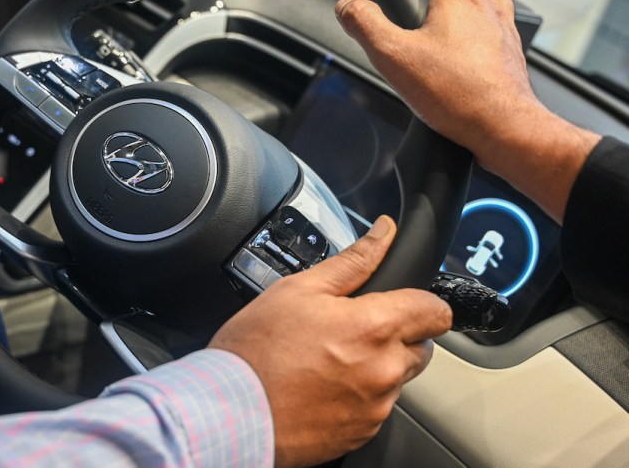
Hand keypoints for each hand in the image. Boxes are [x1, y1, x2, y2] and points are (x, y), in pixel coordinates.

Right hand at [209, 216, 450, 466]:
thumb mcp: (299, 289)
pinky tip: (320, 387)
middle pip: (421, 347)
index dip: (420, 302)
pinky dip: (357, 397)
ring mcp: (375, 407)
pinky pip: (375, 409)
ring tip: (326, 362)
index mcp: (374, 328)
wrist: (229, 410)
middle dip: (395, 335)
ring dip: (375, 368)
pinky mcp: (362, 433)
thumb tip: (383, 233)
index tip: (400, 303)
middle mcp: (384, 371)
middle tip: (349, 331)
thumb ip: (353, 260)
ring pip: (396, 379)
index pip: (436, 311)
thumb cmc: (256, 350)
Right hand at [335, 0, 598, 221]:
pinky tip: (458, 47)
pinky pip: (492, 25)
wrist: (504, 128)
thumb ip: (366, 25)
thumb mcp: (394, 56)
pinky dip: (474, 24)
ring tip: (437, 11)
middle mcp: (486, 7)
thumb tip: (348, 6)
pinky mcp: (507, 55)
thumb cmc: (457, 94)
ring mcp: (501, 31)